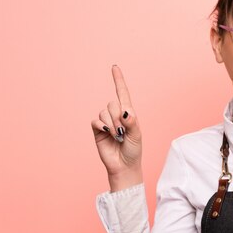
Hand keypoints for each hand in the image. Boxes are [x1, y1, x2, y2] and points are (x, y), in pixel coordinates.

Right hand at [90, 65, 142, 188]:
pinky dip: (102, 126)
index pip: (123, 93)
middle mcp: (116, 116)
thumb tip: (125, 111)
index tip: (114, 67)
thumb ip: (132, 122)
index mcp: (129, 114)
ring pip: (104, 112)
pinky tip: (108, 134)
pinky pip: (96, 121)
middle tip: (123, 132)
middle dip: (118, 117)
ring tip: (118, 137)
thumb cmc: (133, 150)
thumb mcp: (137, 136)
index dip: (118, 80)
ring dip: (112, 125)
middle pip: (112, 103)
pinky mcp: (97, 130)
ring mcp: (106, 122)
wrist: (124, 165)